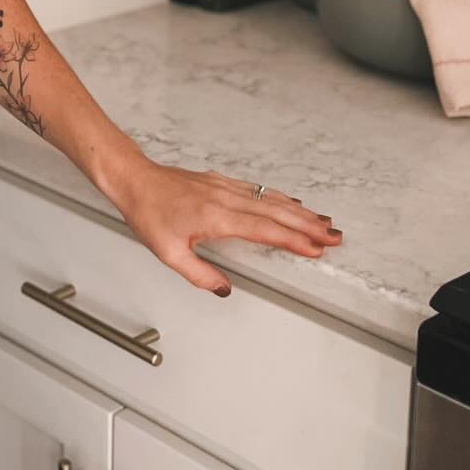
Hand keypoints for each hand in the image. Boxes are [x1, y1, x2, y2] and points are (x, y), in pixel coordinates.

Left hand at [117, 159, 341, 295]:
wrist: (134, 179)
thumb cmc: (148, 212)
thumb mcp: (168, 253)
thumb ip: (200, 274)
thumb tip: (225, 290)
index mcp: (217, 217)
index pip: (265, 230)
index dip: (293, 240)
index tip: (316, 249)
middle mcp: (226, 199)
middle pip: (277, 212)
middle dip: (309, 225)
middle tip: (335, 236)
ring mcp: (225, 188)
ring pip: (271, 199)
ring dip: (300, 211)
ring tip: (323, 221)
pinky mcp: (220, 182)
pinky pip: (258, 190)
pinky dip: (279, 197)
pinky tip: (290, 200)